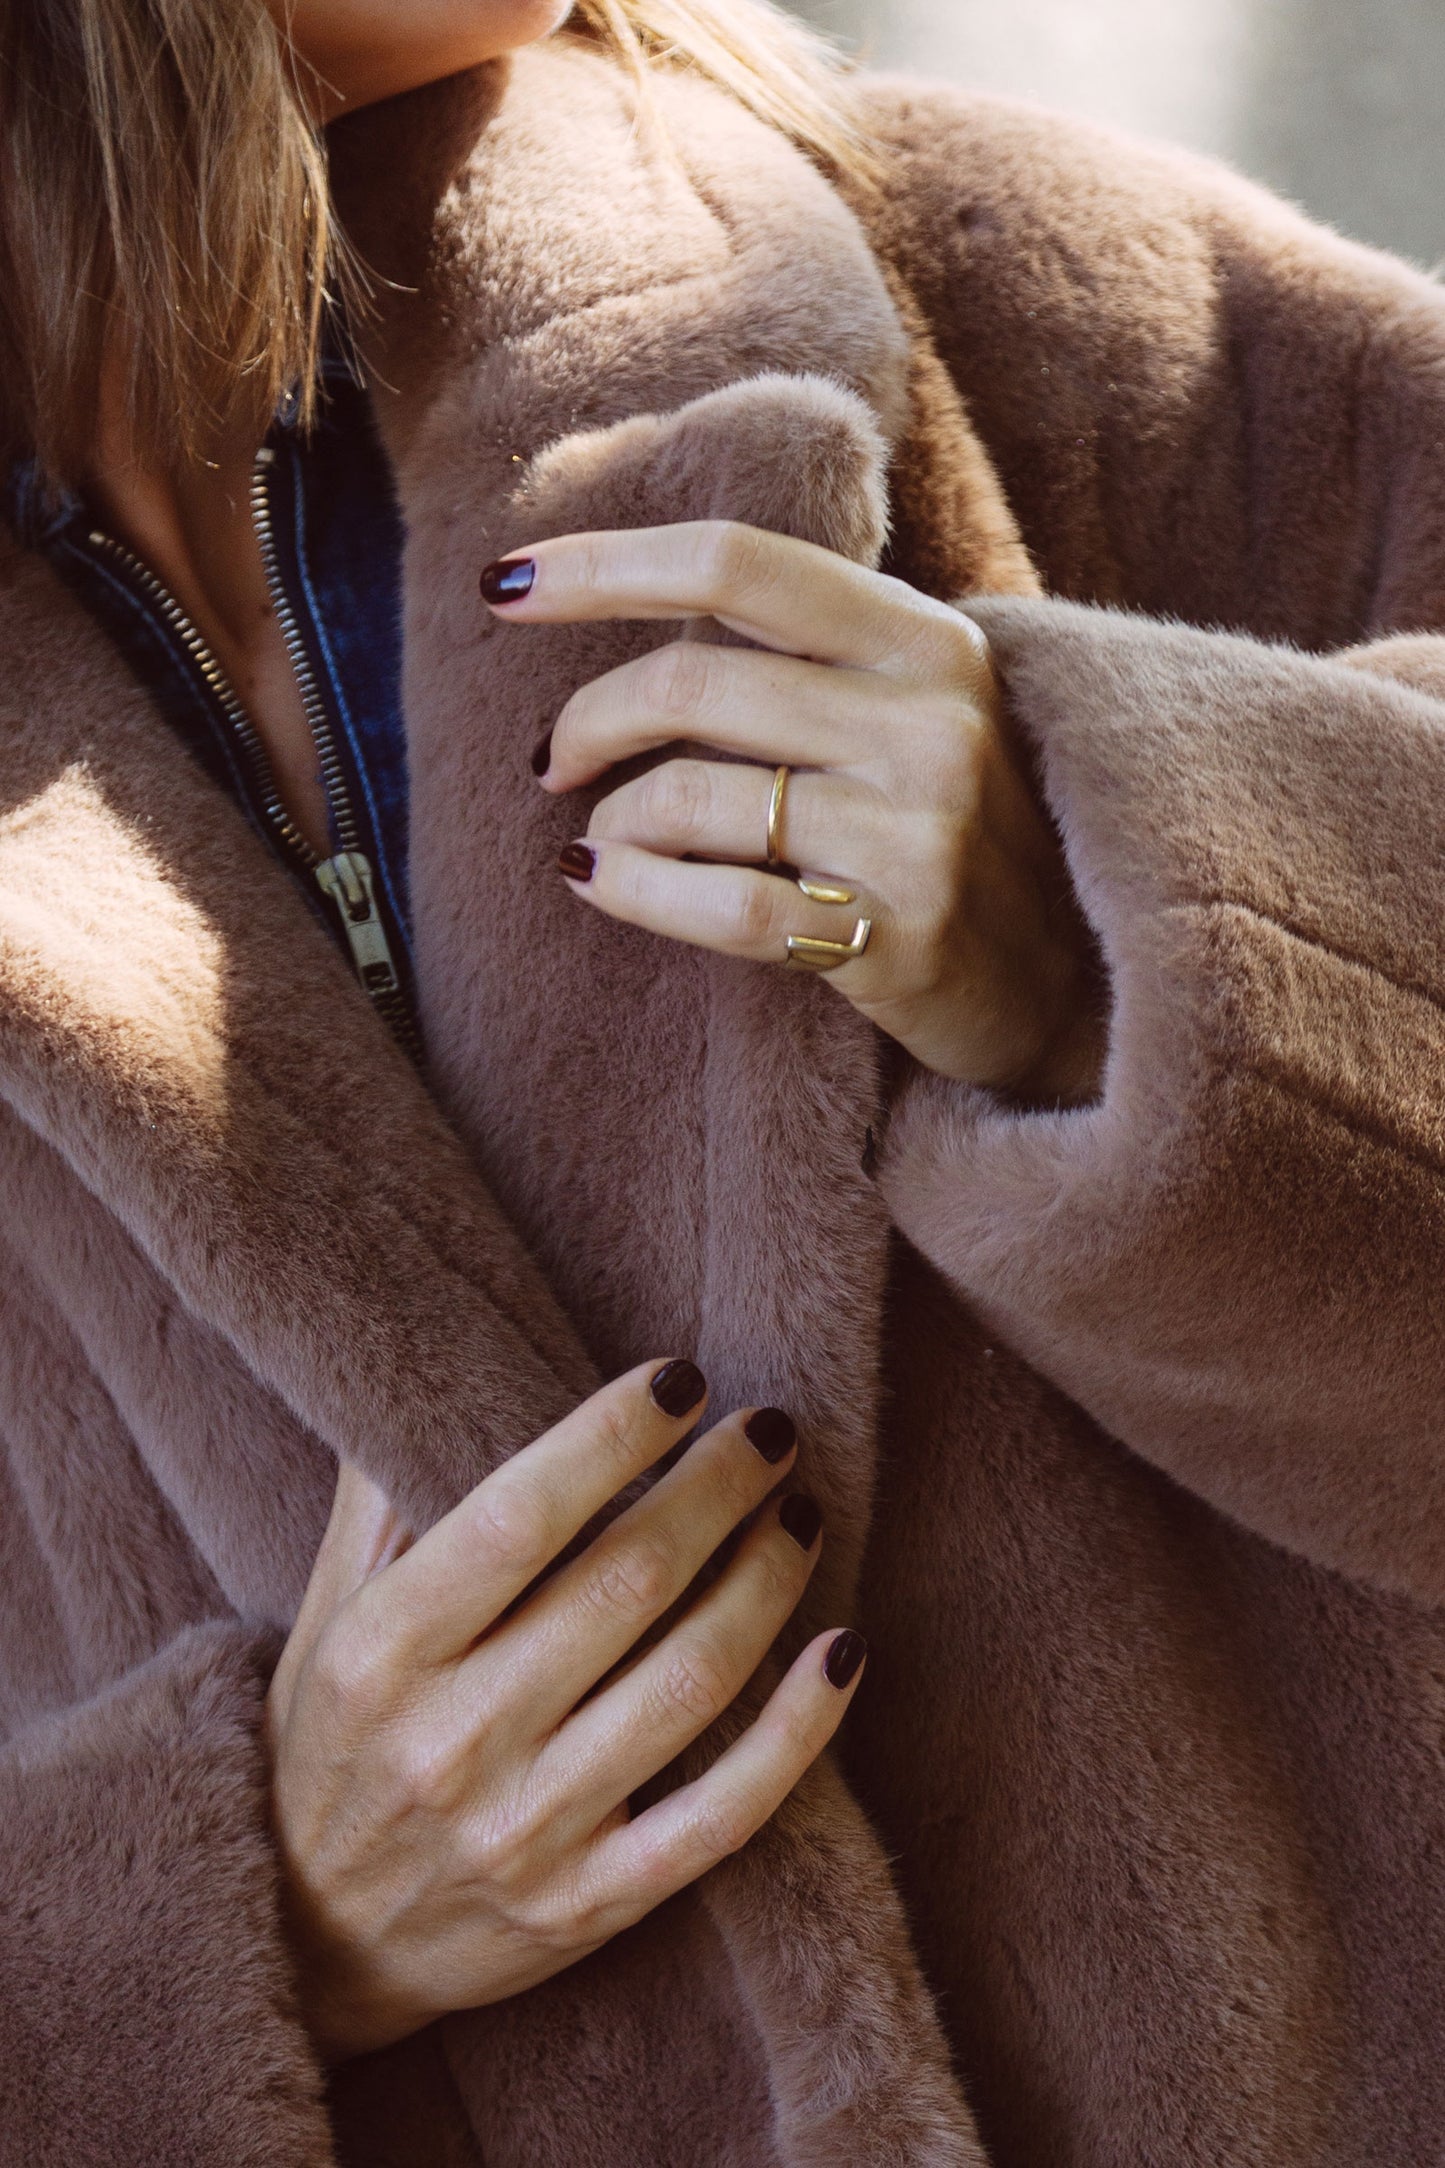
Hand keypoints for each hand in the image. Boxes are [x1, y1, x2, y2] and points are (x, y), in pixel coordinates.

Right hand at [265, 1359, 861, 2061]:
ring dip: (768, 1577)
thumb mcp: (325, 1619)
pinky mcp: (593, 1905)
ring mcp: (528, 1832)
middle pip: (628, 1584)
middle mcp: (454, 1742)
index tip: (681, 1379)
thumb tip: (453, 1362)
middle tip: (769, 1429)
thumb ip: (384, 1498)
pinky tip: (843, 1648)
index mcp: (383, 1653)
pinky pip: (726, 1813)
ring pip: (691, 1681)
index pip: (518, 1516)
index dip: (613, 1434)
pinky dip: (801, 1729)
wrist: (317, 1943)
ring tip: (799, 1509)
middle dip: (718, 1487)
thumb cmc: (335, 1743)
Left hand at [481, 523, 1099, 1094]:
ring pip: (691, 798)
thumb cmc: (950, 833)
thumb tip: (621, 598)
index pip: (735, 563)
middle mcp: (931, 720)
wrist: (1066, 985)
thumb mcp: (911, 707)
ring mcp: (920, 830)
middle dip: (586, 721)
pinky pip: (718, 904)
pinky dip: (633, 889)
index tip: (504, 587)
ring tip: (605, 838)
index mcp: (925, 640)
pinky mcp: (899, 935)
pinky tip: (600, 882)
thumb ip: (804, 653)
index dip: (604, 566)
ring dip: (612, 819)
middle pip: (691, 685)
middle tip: (551, 761)